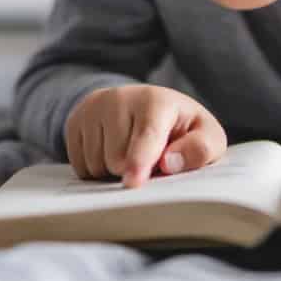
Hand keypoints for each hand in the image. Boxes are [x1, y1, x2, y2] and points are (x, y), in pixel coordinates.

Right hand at [64, 84, 227, 188]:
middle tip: (149, 156)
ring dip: (113, 171)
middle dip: (133, 170)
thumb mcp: (206, 136)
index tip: (133, 182)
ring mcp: (93, 107)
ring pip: (96, 165)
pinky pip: (79, 166)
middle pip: (118, 160)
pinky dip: (96, 169)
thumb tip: (170, 163)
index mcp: (156, 101)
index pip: (146, 136)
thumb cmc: (181, 128)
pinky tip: (111, 151)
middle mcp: (120, 98)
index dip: (140, 161)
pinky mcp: (75, 120)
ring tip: (130, 152)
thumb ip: (200, 149)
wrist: (144, 106)